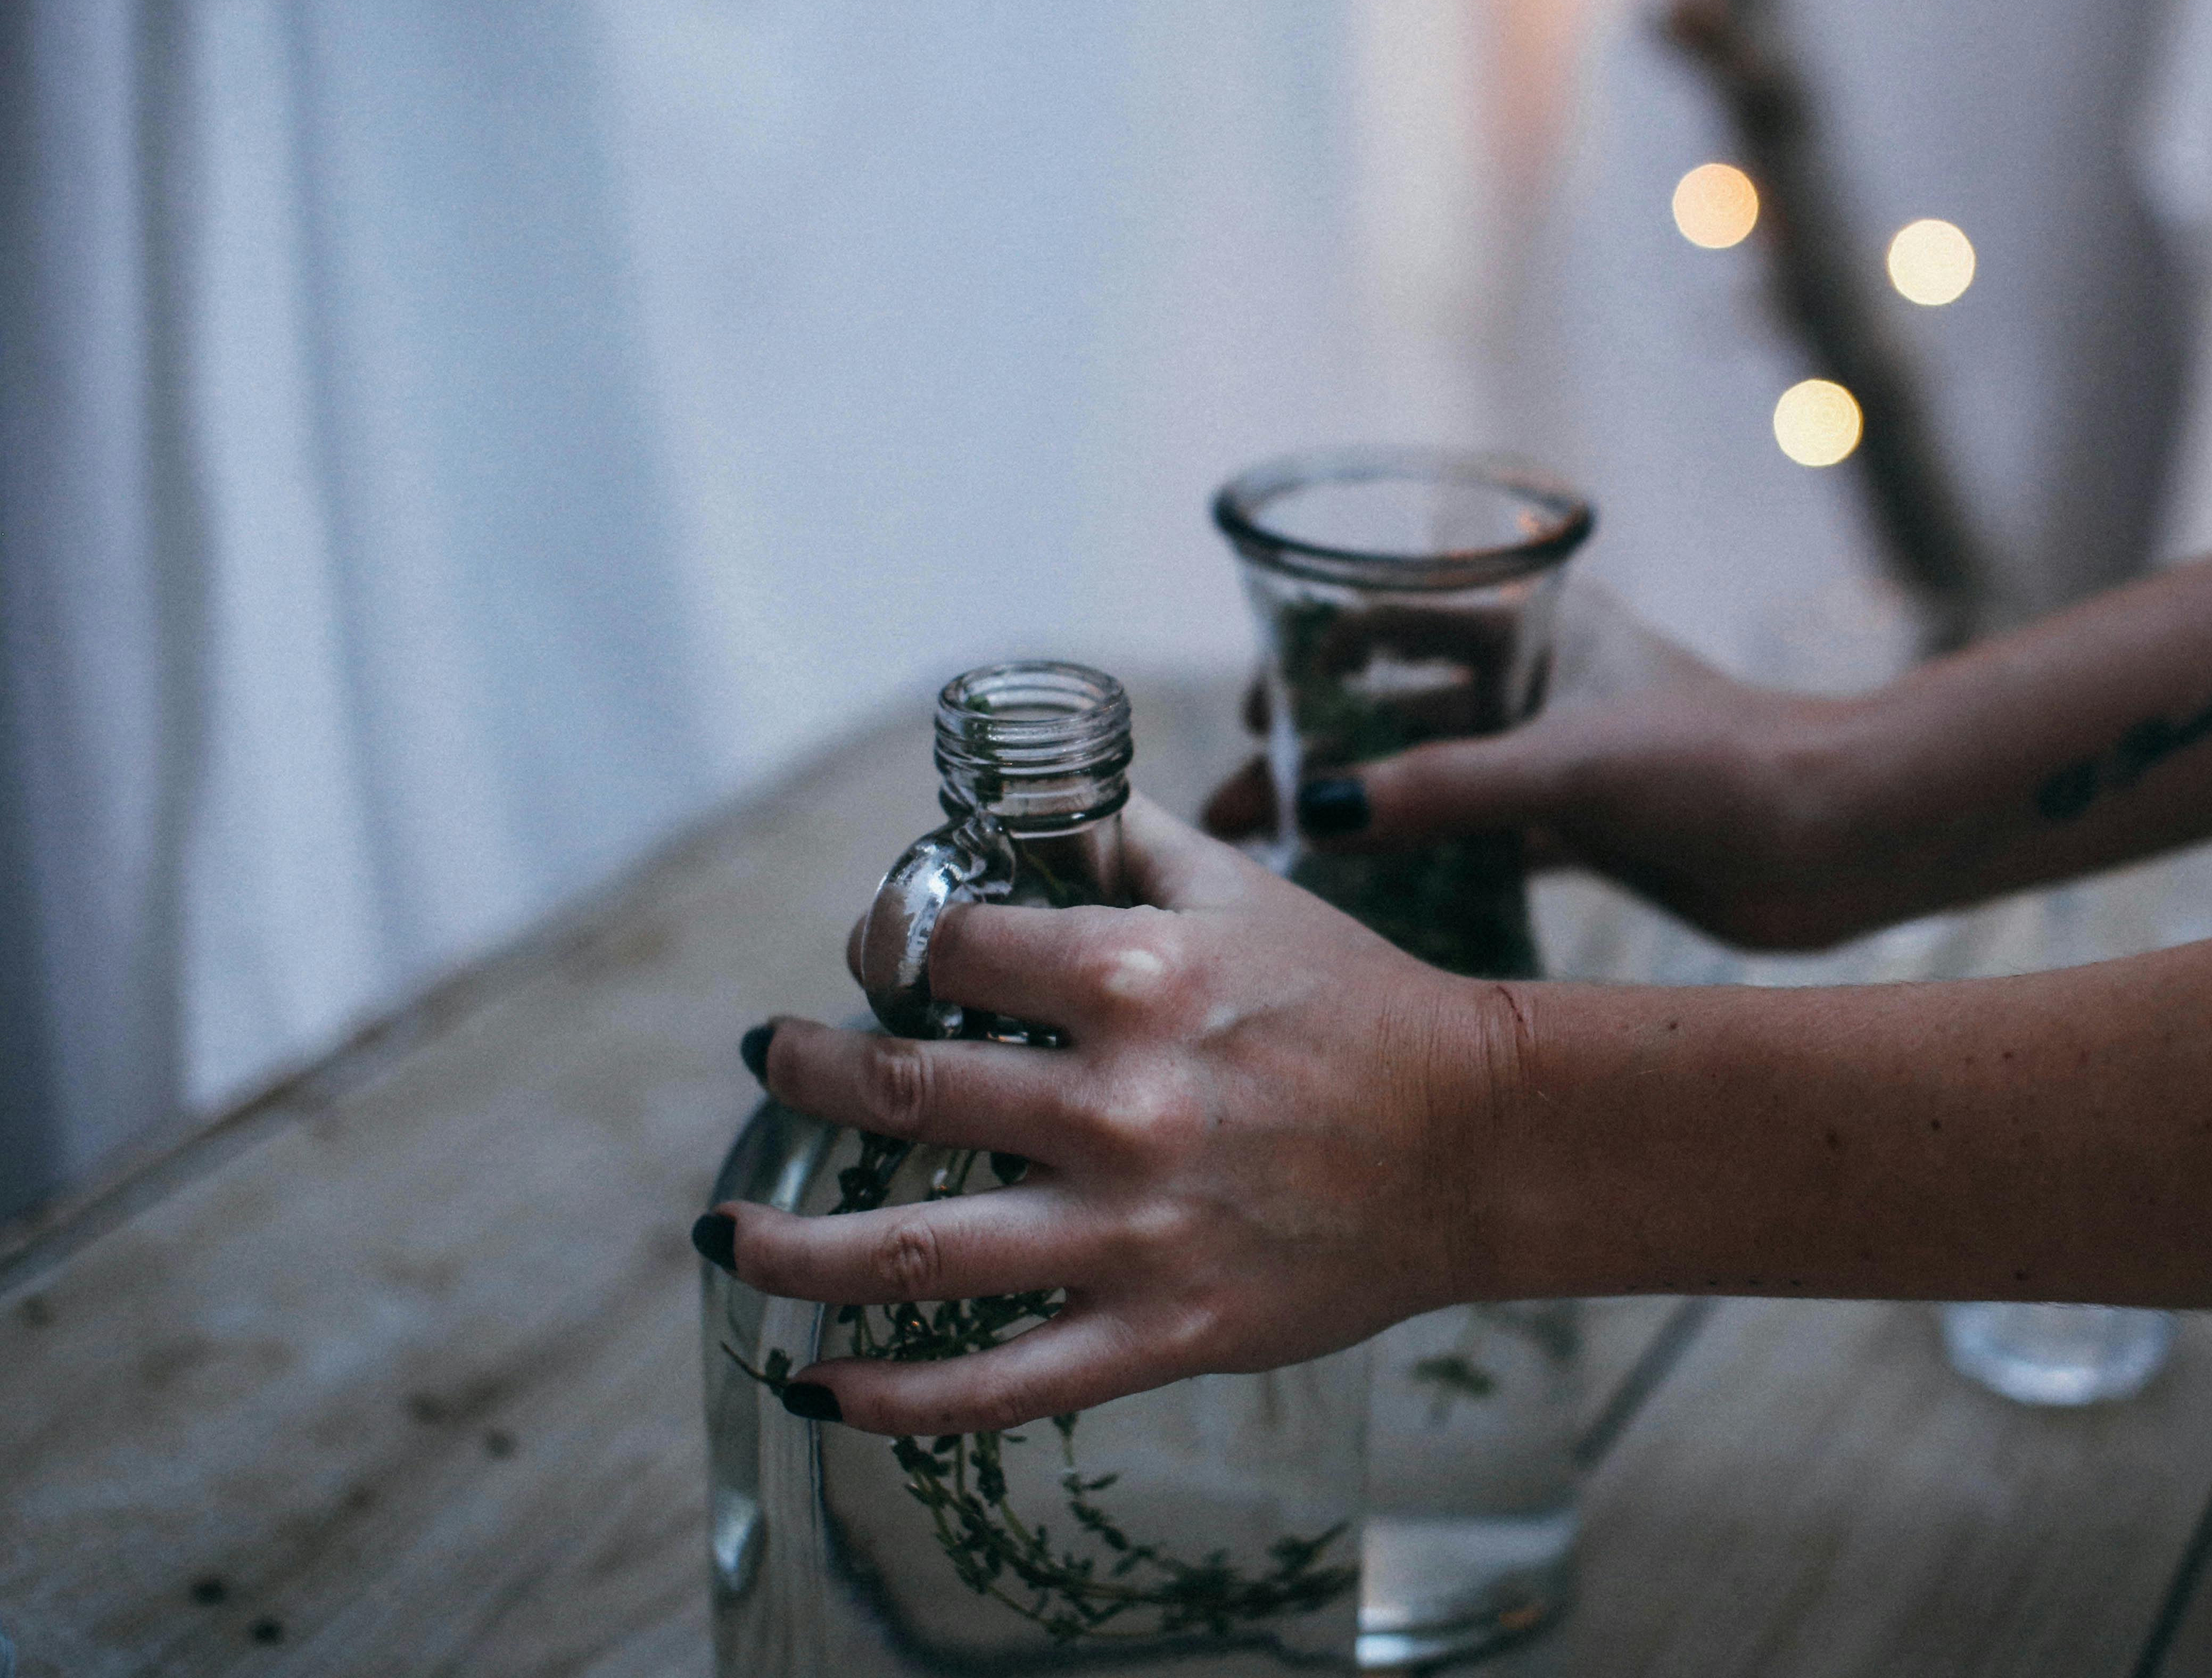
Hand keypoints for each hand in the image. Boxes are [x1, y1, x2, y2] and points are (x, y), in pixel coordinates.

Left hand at [706, 796, 1500, 1433]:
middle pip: (898, 1086)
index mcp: (1135, 976)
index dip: (886, 943)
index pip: (945, 948)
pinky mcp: (1161, 1329)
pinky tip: (820, 1390)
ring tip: (727, 1232)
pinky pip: (999, 1384)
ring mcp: (1133, 1226)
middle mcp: (1118, 1101)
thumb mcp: (1243, 890)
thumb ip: (1125, 842)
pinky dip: (894, 1398)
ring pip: (912, 1248)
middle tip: (769, 1062)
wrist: (1479, 1140)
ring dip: (792, 1248)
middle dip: (804, 1069)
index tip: (875, 960)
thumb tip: (1027, 818)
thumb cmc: (1359, 1003)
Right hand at [1204, 580, 1888, 948]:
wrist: (1841, 840)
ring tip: (1275, 858)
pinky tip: (1359, 899)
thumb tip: (1317, 809)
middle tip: (1235, 809)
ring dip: (1358, 812)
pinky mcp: (1582, 828)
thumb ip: (1441, 789)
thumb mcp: (1568, 766)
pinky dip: (1417, 862)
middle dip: (1315, 751)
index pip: (1390, 617)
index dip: (1312, 659)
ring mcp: (1558, 756)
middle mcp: (1538, 683)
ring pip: (1427, 779)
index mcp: (1535, 625)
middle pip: (1395, 707)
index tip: (1249, 716)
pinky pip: (1474, 839)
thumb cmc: (1723, 769)